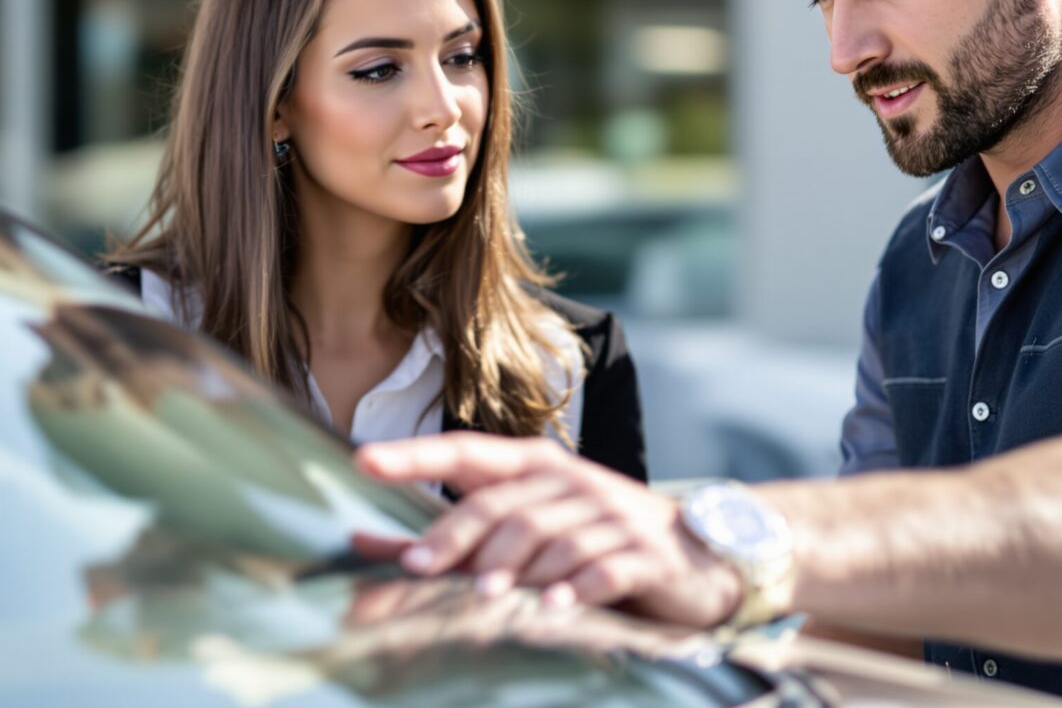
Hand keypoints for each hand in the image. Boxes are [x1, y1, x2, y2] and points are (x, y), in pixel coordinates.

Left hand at [353, 434, 743, 627]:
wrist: (702, 551)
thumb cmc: (596, 538)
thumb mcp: (527, 527)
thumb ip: (448, 537)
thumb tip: (359, 542)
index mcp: (538, 467)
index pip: (468, 451)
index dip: (417, 454)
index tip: (365, 461)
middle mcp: (573, 482)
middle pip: (504, 505)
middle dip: (458, 535)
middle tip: (419, 566)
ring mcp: (613, 516)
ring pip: (552, 536)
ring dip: (514, 567)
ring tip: (482, 594)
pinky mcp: (647, 555)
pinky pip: (606, 568)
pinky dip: (576, 588)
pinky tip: (552, 609)